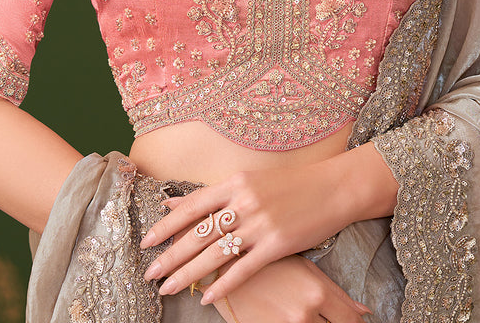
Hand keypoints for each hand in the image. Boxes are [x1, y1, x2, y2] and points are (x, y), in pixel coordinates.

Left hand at [141, 158, 362, 302]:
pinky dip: (223, 285)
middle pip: (197, 233)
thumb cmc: (292, 184)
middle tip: (149, 274)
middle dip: (170, 256)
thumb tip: (175, 202)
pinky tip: (207, 298)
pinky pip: (243, 270)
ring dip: (188, 274)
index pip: (191, 206)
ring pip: (214, 254)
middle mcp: (243, 201)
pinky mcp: (276, 244)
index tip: (146, 241)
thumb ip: (216, 194)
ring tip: (168, 288)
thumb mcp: (251, 180)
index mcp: (235, 182)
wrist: (333, 187)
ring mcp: (259, 223)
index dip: (166, 225)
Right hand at [210, 255, 370, 322]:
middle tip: (322, 312)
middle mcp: (305, 313)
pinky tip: (288, 317)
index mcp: (317, 292)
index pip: (350, 321)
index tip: (352, 320)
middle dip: (334, 322)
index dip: (354, 322)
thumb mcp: (304, 269)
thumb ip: (336, 293)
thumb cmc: (270, 260)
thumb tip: (365, 312)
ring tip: (298, 308)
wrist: (224, 263)